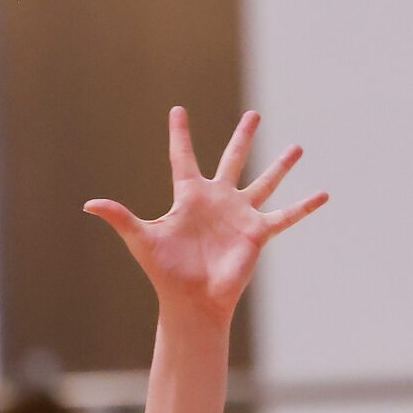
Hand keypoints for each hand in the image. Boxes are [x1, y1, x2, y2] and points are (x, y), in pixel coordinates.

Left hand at [82, 108, 323, 320]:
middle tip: (254, 114)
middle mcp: (217, 201)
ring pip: (264, 182)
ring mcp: (239, 215)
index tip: (178, 110)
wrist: (191, 301)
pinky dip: (304, 206)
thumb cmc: (165, 272)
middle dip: (244, 137)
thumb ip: (120, 217)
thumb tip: (89, 204)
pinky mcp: (257, 233)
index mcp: (189, 197)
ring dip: (281, 166)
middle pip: (233, 160)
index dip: (181, 134)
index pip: (184, 158)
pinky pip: (286, 216)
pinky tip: (324, 193)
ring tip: (298, 146)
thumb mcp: (142, 238)